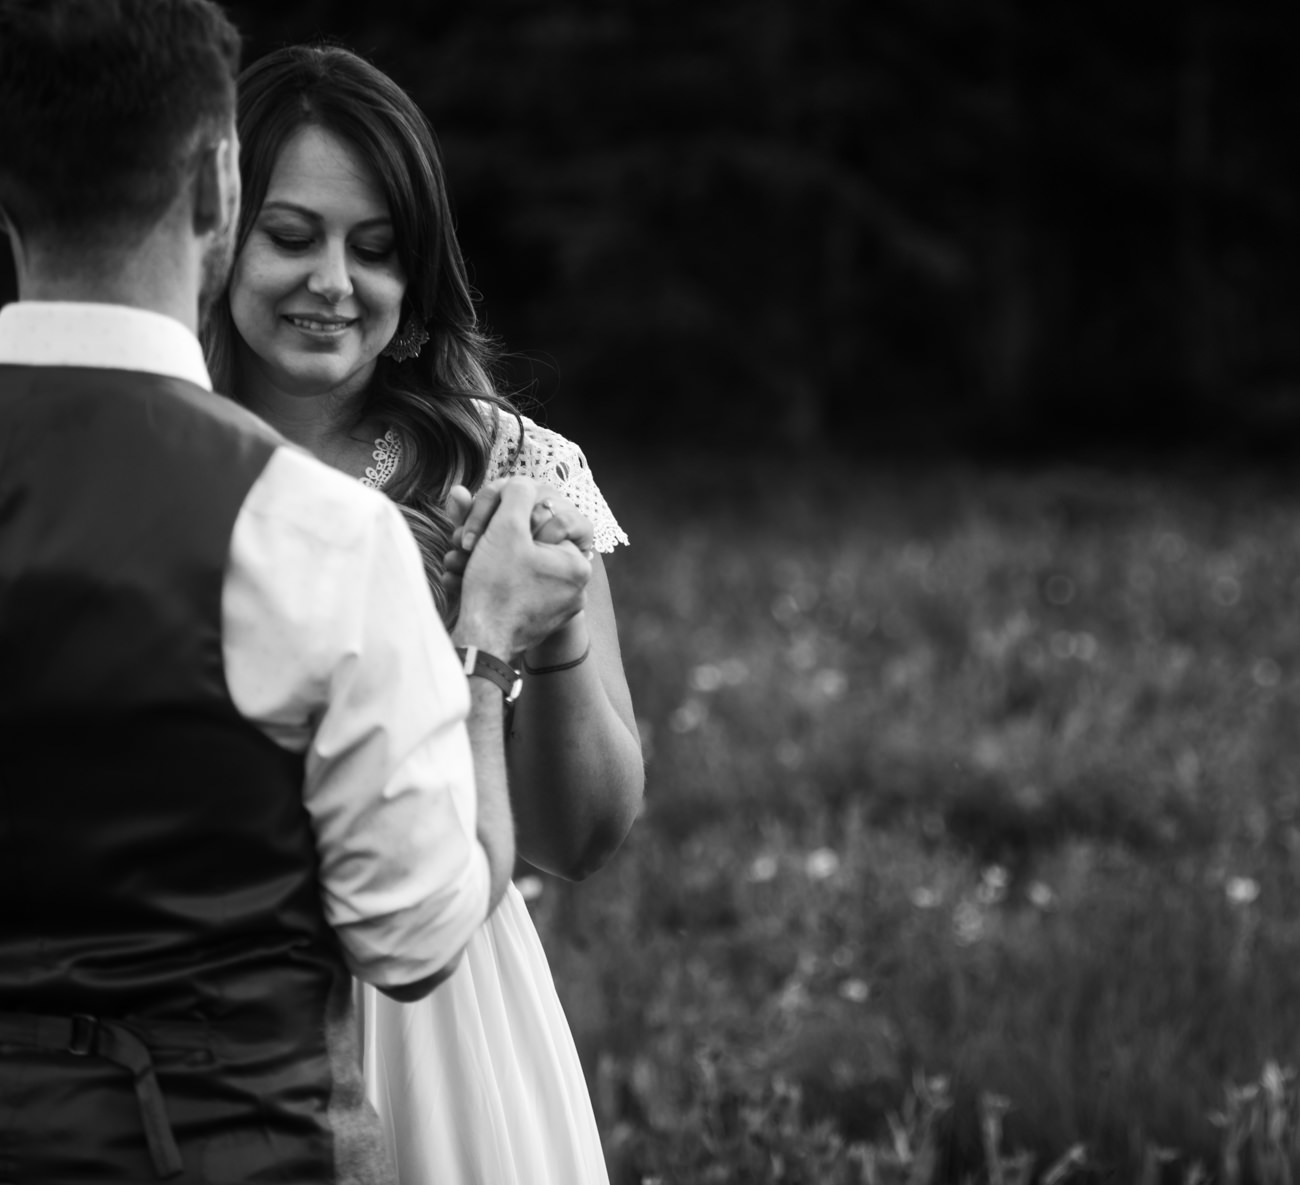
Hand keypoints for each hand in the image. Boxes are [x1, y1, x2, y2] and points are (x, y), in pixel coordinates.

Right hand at [451, 477, 591, 656]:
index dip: (508, 518)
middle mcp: (575, 589)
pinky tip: (465, 579)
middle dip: (492, 540)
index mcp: (577, 564)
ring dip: (485, 559)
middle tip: (466, 543)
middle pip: (528, 546)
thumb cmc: (496, 588)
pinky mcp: (536, 622)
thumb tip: (522, 483)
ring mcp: (557, 609)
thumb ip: (515, 496)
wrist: (481, 645)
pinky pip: (512, 591)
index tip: (488, 529)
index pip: (542, 522)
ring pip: (516, 568)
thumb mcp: (504, 529)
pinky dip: (489, 582)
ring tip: (460, 562)